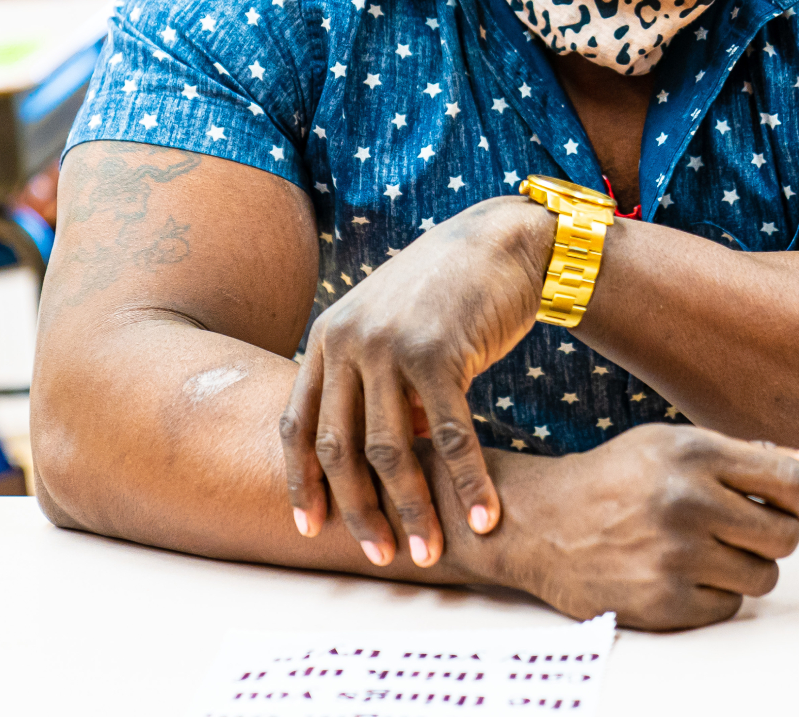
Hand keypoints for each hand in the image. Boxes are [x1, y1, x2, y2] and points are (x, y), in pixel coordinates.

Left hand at [281, 196, 553, 568]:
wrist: (500, 243)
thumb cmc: (446, 295)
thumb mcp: (388, 330)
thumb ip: (369, 385)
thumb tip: (371, 460)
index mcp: (327, 338)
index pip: (298, 425)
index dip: (301, 483)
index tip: (310, 528)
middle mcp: (347, 340)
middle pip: (339, 448)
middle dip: (357, 511)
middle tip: (381, 556)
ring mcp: (390, 345)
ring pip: (392, 451)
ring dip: (412, 510)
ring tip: (429, 552)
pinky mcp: (438, 351)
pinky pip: (449, 435)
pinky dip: (467, 481)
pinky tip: (483, 516)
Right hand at [484, 427, 798, 629]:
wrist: (544, 521)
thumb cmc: (619, 479)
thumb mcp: (679, 447)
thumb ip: (755, 457)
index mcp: (694, 452)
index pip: (792, 481)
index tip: (790, 505)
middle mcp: (686, 501)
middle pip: (785, 535)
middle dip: (775, 534)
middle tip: (743, 528)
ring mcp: (675, 555)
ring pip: (763, 576)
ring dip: (747, 567)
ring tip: (709, 550)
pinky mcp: (664, 600)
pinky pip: (730, 606)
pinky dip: (715, 594)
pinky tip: (681, 572)